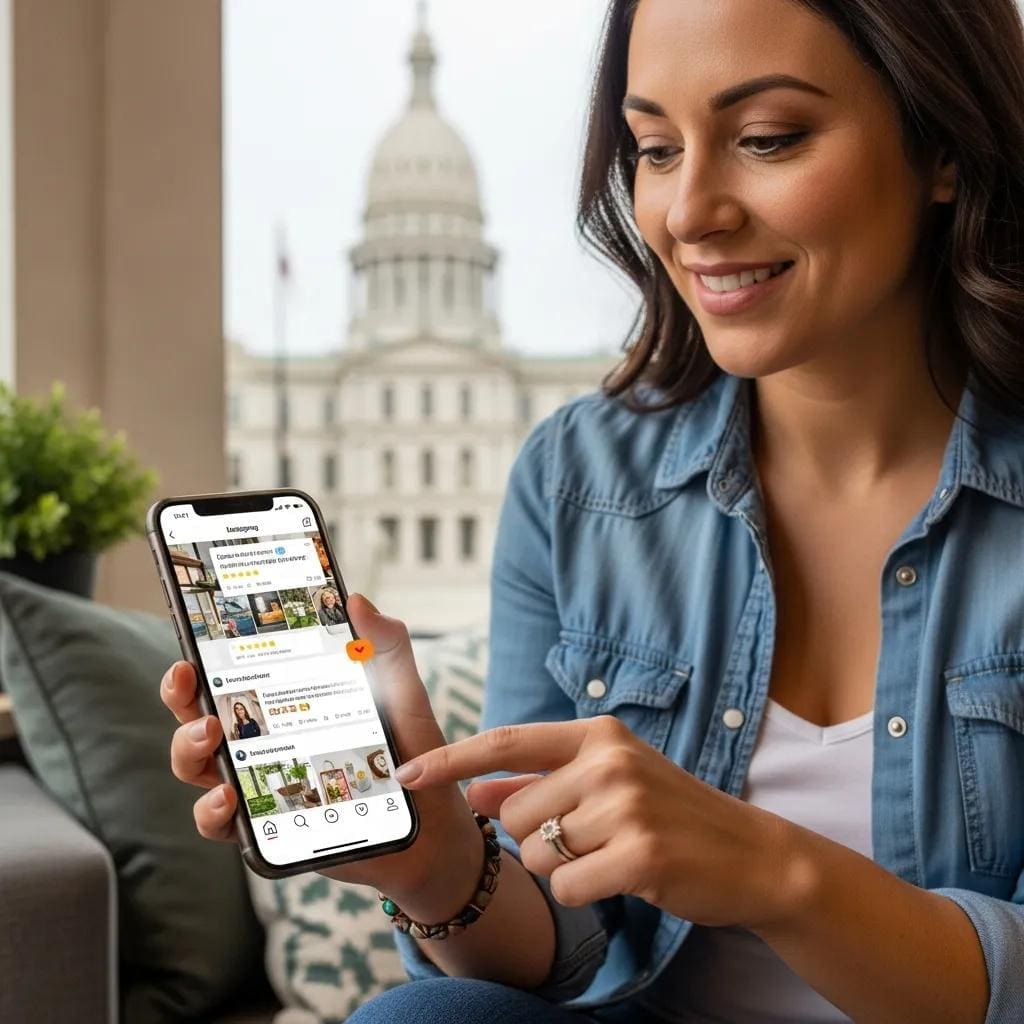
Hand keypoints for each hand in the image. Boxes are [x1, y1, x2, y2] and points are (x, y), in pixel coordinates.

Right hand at [160, 593, 483, 919]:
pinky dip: (211, 811)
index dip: (201, 658)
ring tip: (211, 734)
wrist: (430, 824)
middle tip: (187, 678)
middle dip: (179, 695)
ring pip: (197, 766)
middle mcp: (264, 740)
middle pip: (198, 714)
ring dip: (188, 748)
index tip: (192, 642)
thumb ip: (386, 647)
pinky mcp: (267, 827)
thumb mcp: (402, 694)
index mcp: (287, 702)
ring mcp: (261, 783)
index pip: (232, 675)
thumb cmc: (410, 753)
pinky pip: (220, 824)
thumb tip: (356, 600)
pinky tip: (228, 798)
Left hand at [394, 716, 801, 931]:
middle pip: (517, 813)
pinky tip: (621, 878)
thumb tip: (474, 791)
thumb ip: (536, 784)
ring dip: (561, 866)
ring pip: (537, 853)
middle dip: (537, 838)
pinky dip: (581, 892)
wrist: (749, 853)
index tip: (407, 773)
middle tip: (591, 837)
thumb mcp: (605, 784)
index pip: (507, 742)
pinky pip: (565, 887)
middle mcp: (609, 761)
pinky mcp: (640, 855)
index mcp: (597, 735)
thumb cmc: (667, 813)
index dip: (452, 759)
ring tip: (611, 854)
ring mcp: (626, 806)